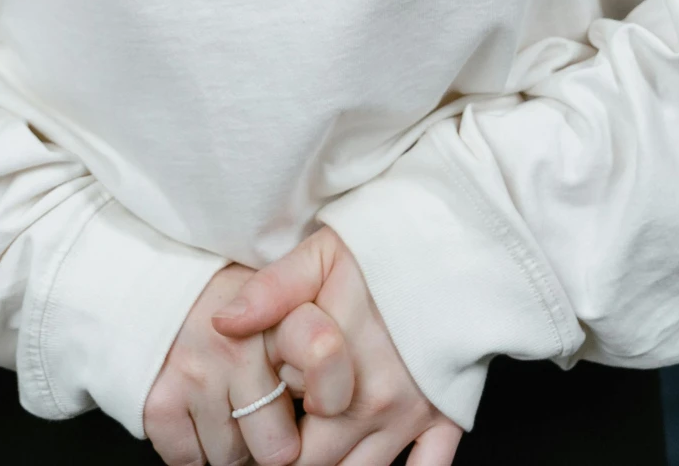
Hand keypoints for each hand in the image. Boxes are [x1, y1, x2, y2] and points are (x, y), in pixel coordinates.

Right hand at [144, 260, 353, 465]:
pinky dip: (196, 450)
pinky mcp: (160, 400)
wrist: (167, 279)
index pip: (324, 363)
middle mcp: (237, 346)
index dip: (331, 400)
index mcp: (282, 317)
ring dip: (235, 443)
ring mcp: (196, 374)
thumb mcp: (299, 290)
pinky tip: (202, 411)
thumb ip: (324, 338)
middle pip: (279, 450)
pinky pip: (190, 461)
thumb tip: (333, 395)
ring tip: (233, 402)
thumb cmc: (245, 298)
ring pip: (233, 459)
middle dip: (276, 438)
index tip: (322, 402)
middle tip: (267, 403)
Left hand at [212, 229, 462, 465]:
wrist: (457, 234)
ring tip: (323, 433)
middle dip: (301, 452)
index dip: (271, 430)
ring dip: (342, 463)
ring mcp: (415, 416)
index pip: (288, 446)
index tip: (270, 410)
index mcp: (340, 377)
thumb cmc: (383, 243)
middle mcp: (378, 408)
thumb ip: (269, 293)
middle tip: (291, 423)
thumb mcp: (319, 256)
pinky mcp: (447, 414)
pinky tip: (374, 456)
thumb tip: (221, 323)